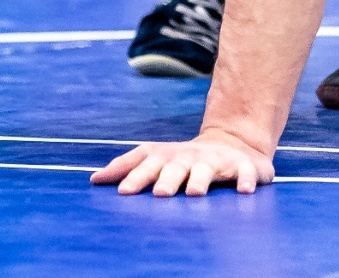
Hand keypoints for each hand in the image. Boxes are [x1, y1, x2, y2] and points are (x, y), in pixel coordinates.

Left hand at [90, 127, 275, 197]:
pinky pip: (246, 173)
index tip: (123, 193)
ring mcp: (217, 160)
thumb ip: (126, 168)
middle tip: (160, 194)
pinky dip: (246, 180)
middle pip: (177, 167)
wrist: (232, 144)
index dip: (136, 176)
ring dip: (201, 179)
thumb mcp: (156, 159)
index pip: (148, 163)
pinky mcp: (243, 166)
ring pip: (208, 169)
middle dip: (168, 179)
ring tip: (195, 192)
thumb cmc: (184, 160)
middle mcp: (190, 157)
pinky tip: (244, 191)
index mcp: (168, 157)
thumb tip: (92, 180)